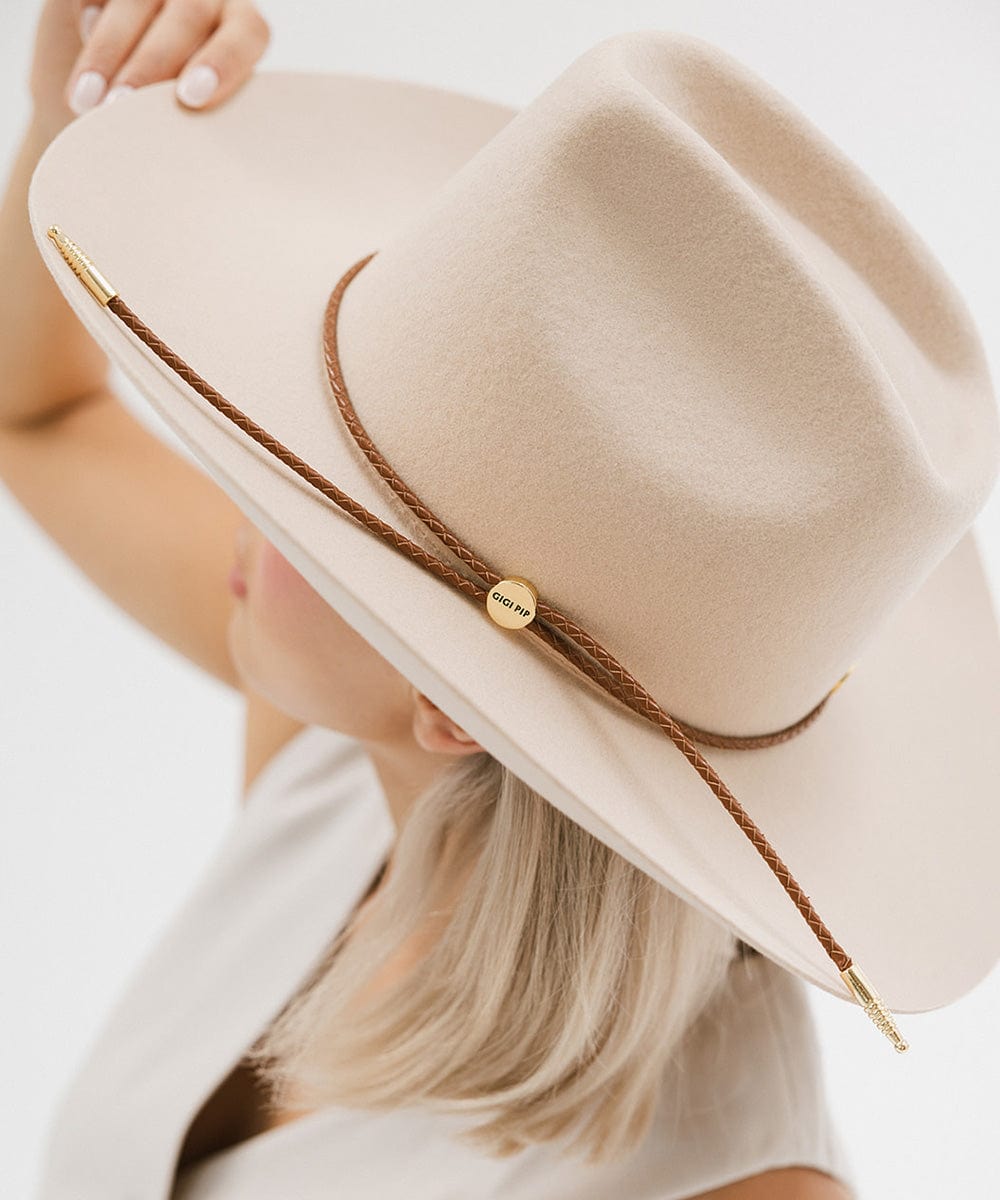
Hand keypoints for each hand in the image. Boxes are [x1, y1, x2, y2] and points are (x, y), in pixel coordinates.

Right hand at [28, 0, 270, 141]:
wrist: (120, 99)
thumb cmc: (174, 125)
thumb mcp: (194, 125)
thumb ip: (204, 124)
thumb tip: (190, 166)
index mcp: (243, 29)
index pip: (247, 34)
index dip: (224, 61)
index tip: (191, 100)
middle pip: (189, 14)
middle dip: (151, 64)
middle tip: (120, 109)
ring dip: (109, 52)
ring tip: (85, 103)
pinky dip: (88, 13)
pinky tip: (82, 45)